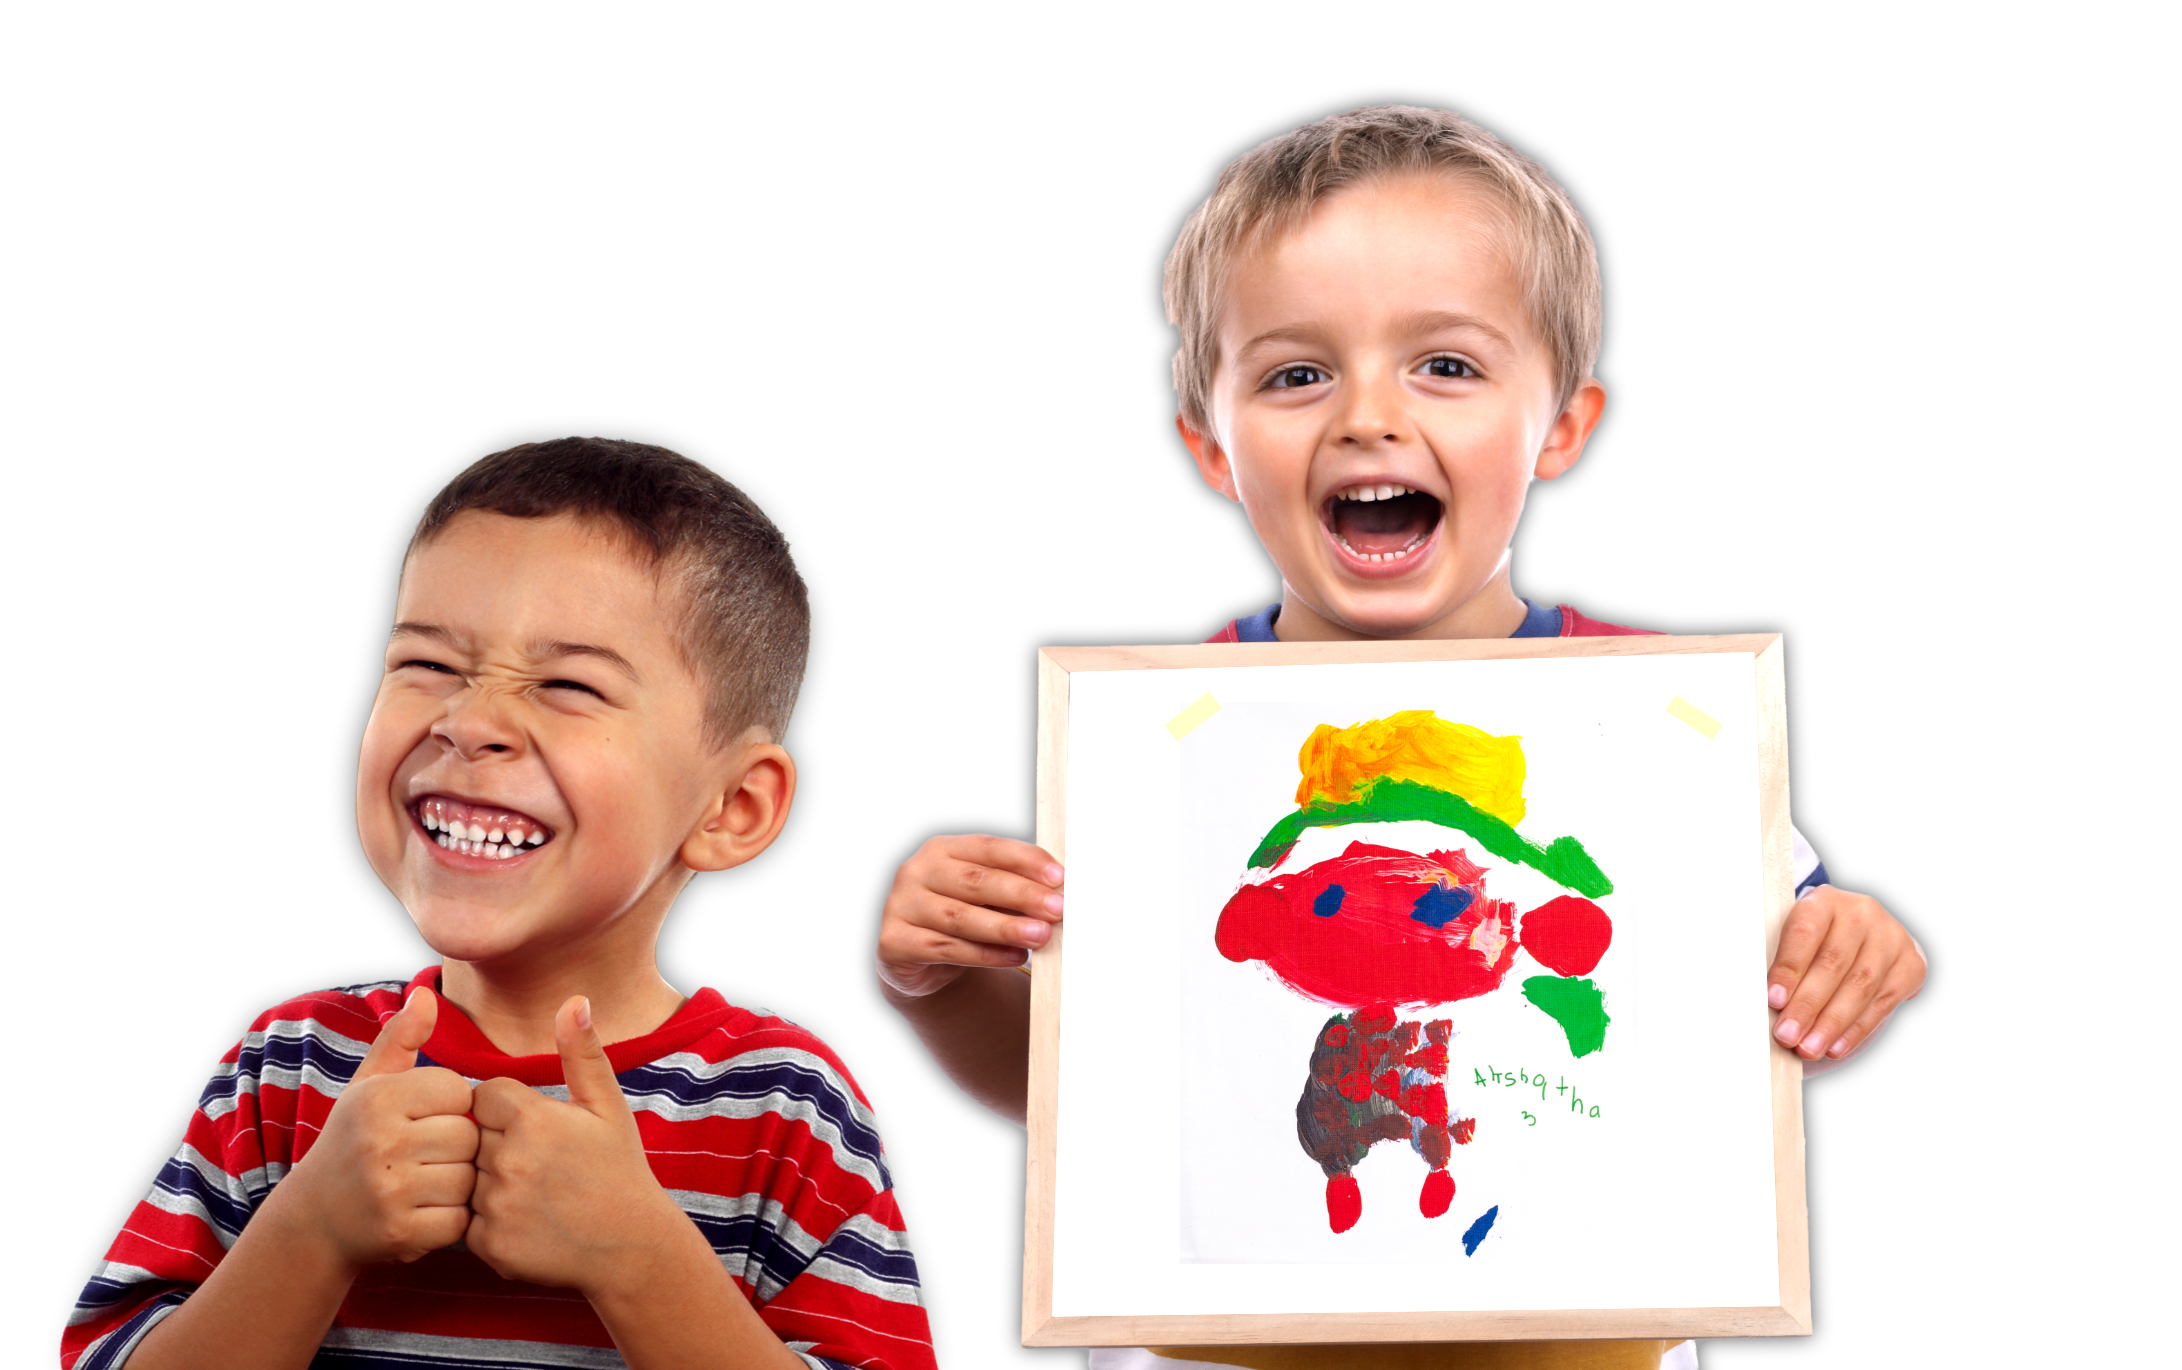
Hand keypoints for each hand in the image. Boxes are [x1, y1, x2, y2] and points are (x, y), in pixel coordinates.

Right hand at [283, 987, 477, 1270]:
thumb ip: (400, 1040)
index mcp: (378, 1098)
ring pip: (468, 1179)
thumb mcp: (367, 1087)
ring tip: (425, 1183)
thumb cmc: (352, 1143)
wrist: (313, 1220)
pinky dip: (450, 1220)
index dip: (450, 1108)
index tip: (424, 1120)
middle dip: (457, 1147)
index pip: (459, 1091)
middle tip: (426, 1157)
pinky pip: (460, 1221)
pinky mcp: (401, 1233)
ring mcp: (390, 1190)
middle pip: (468, 1135)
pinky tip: (424, 1212)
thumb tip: (427, 994)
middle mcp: (381, 1141)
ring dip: (457, 1185)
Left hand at [466, 996, 684, 1295]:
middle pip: (474, 1138)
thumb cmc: (620, 1169)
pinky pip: (467, 1223)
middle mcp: (508, 1159)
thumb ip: (582, 1052)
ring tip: (533, 1195)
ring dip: (490, 1185)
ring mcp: (497, 1204)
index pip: (484, 1096)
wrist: (630, 1246)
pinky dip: (489, 1223)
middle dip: (498, 1148)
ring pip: (468, 1180)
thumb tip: (575, 1000)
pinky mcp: (490, 1244)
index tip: (537, 1129)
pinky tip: (526, 1222)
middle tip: (540, 1167)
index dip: (508, 1111)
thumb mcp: (608, 1106)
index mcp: (531, 1117)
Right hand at [875, 833, 1064, 996]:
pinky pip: (946, 948)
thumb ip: (1015, 889)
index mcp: (942, 848)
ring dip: (1005, 928)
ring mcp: (901, 906)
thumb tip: (1059, 893)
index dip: (1025, 859)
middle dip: (1021, 894)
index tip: (1059, 876)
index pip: (987, 847)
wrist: (922, 961)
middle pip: (975, 880)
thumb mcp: (987, 897)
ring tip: (1040, 935)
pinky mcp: (895, 942)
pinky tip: (1014, 956)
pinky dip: (984, 955)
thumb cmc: (964, 918)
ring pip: (960, 917)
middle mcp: (916, 871)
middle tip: (1057, 908)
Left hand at [1767, 885, 1927, 1061]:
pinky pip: (1882, 1003)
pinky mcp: (1910, 965)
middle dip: (1808, 1005)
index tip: (1773, 1000)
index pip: (1805, 932)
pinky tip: (1835, 1047)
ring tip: (1808, 1048)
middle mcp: (1862, 914)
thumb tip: (1765, 1003)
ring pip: (1860, 986)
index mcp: (1825, 901)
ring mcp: (1890, 938)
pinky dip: (1855, 1030)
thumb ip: (1780, 962)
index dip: (1789, 967)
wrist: (1865, 935)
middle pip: (1834, 963)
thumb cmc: (1816, 941)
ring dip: (1831, 1023)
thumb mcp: (1795, 938)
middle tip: (1787, 1036)